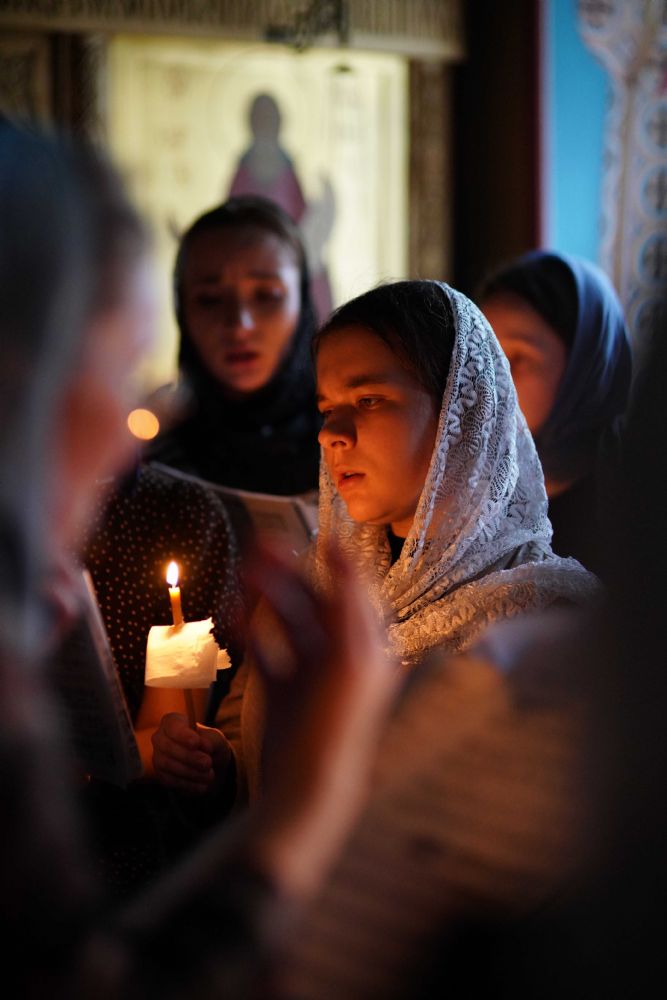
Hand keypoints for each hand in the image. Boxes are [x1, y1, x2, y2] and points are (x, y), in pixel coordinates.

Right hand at [151, 713, 232, 795]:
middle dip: (189, 756)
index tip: (195, 743)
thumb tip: (202, 745)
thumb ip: (210, 739)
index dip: (182, 734)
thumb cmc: (210, 745)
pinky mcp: (161, 774)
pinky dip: (188, 784)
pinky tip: (202, 785)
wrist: (209, 765)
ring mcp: (158, 756)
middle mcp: (161, 737)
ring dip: (190, 772)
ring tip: (210, 775)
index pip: (172, 725)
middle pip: (168, 746)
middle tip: (207, 763)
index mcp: (173, 721)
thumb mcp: (215, 738)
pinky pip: (170, 780)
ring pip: (168, 764)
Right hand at [244, 543, 396, 897]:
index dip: (341, 565)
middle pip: (315, 604)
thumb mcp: (350, 661)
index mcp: (365, 651)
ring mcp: (309, 677)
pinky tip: (232, 614)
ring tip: (242, 570)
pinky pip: (267, 653)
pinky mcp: (283, 694)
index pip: (355, 596)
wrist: (308, 792)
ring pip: (287, 624)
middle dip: (288, 574)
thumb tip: (347, 560)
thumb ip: (349, 609)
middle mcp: (340, 660)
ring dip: (266, 597)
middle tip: (260, 544)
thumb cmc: (335, 728)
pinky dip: (250, 632)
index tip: (325, 537)